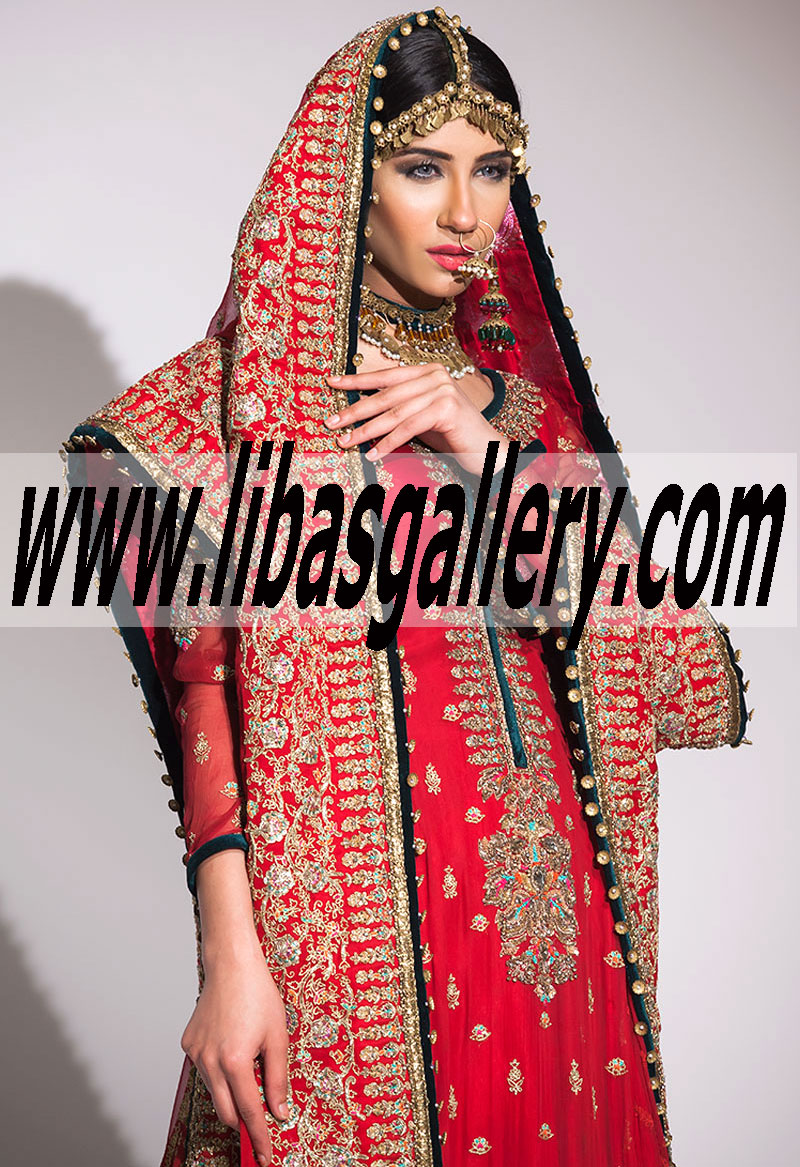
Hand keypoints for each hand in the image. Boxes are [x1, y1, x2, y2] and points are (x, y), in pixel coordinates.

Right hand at [180, 944, 288, 1166]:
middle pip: (227, 1112)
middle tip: (260, 1123)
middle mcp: (210, 1062)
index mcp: (236, 1061)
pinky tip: (232, 1050)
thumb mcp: (278, 1037)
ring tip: (249, 1068)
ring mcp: (196, 1054)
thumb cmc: (258, 995)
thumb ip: (277, 1078)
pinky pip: (205, 1071)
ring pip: (214, 1093)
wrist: (232, 965)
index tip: (263, 1156)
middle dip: (243, 1121)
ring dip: (231, 1094)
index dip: (258, 1136)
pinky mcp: (188, 1045)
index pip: (249, 1112)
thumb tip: (279, 1111)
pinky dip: (219, 1073)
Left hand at [324, 361, 509, 476]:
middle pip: (386, 395)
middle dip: (355, 410)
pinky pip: (409, 427)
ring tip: (346, 442)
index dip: (357, 380)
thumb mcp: (420, 416)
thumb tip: (361, 412)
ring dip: (366, 430)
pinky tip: (373, 454)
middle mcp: (435, 375)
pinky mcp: (447, 408)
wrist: (487, 450)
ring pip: (394, 413)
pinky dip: (388, 443)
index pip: (385, 375)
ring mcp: (442, 389)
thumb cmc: (452, 435)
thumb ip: (399, 408)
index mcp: (426, 371)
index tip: (331, 383)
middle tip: (331, 422)